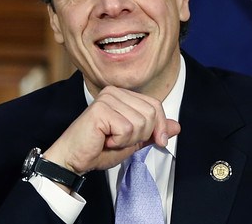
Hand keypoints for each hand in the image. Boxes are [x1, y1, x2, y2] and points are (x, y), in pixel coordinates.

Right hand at [43, 86, 179, 174]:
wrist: (74, 159)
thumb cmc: (99, 149)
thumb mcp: (134, 140)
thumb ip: (153, 131)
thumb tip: (176, 126)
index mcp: (121, 94)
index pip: (155, 104)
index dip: (160, 126)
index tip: (157, 141)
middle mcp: (113, 92)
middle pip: (150, 112)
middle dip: (142, 135)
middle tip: (120, 140)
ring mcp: (106, 99)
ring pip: (140, 122)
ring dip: (129, 139)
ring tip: (111, 140)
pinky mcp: (100, 110)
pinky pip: (127, 129)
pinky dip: (119, 141)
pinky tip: (105, 140)